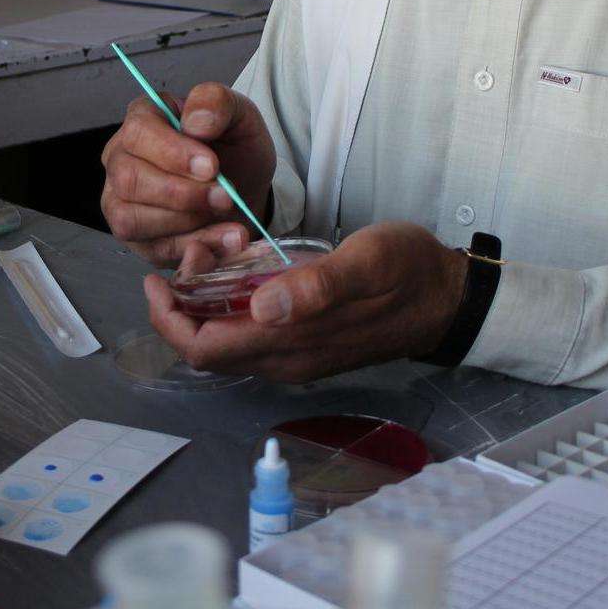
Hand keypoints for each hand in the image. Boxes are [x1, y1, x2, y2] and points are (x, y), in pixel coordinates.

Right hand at [99, 81, 277, 264]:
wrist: (246, 187)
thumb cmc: (233, 147)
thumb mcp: (238, 115)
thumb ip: (217, 103)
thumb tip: (194, 121)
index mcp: (142, 119)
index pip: (138, 133)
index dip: (173, 153)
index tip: (212, 167)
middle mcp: (120, 159)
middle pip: (129, 179)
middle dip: (182, 194)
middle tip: (225, 196)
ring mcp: (121, 200)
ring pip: (131, 219)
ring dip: (185, 222)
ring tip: (227, 214)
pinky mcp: (136, 237)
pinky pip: (153, 249)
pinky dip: (194, 246)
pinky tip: (226, 237)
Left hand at [139, 222, 467, 382]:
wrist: (449, 297)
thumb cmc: (409, 273)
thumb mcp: (366, 264)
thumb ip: (315, 288)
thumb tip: (263, 306)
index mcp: (291, 344)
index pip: (203, 350)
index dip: (169, 318)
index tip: (159, 277)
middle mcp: (284, 359)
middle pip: (207, 345)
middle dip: (186, 301)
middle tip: (200, 250)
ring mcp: (295, 353)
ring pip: (227, 336)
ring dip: (209, 297)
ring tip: (222, 249)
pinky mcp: (305, 340)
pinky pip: (250, 328)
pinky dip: (233, 299)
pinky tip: (248, 262)